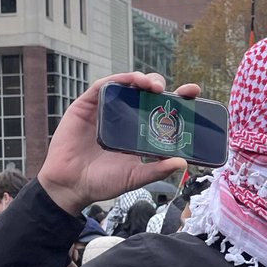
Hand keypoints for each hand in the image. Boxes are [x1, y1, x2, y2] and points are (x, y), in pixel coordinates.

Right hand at [38, 72, 199, 213]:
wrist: (72, 186)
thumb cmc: (103, 182)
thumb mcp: (136, 177)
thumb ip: (157, 170)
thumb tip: (183, 162)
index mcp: (139, 131)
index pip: (161, 110)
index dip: (177, 99)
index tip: (194, 93)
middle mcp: (124, 116)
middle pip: (146, 93)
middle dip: (161, 86)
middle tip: (174, 91)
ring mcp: (106, 109)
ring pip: (126, 85)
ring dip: (142, 80)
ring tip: (153, 85)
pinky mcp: (86, 106)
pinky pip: (103, 86)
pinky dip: (118, 81)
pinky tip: (130, 82)